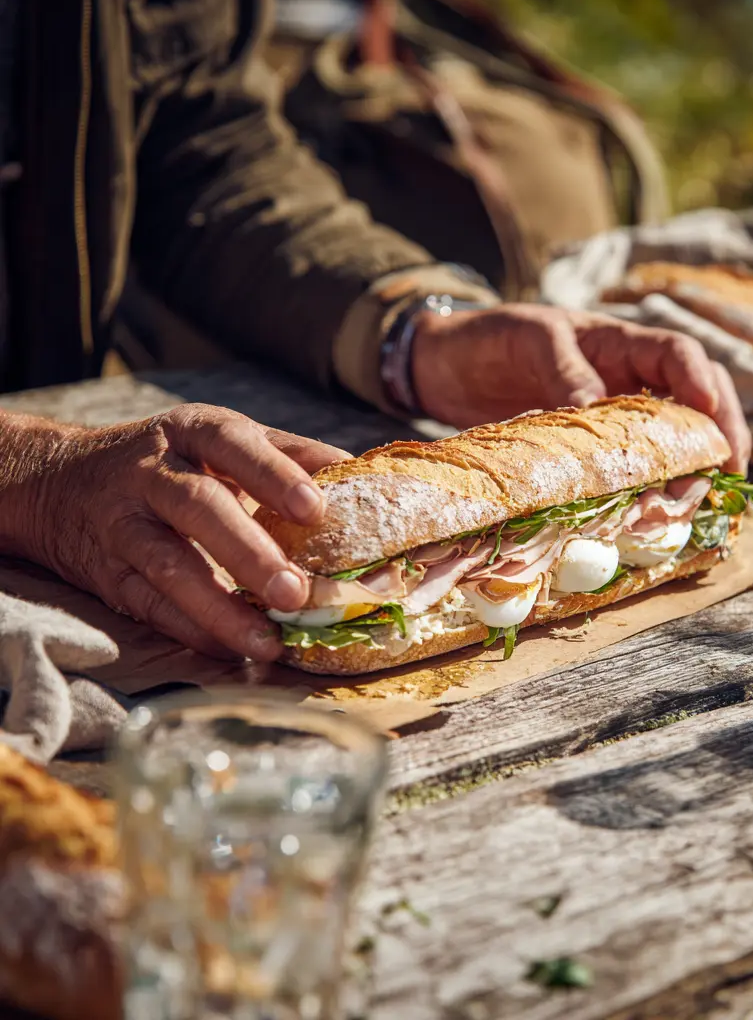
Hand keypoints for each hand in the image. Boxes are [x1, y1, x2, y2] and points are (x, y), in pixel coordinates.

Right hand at [24, 405, 348, 660]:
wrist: (61, 482)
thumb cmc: (174, 461)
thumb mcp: (224, 440)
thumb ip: (290, 455)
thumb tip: (362, 472)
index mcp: (194, 431)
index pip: (234, 443)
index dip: (275, 474)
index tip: (316, 509)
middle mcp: (153, 472)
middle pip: (199, 506)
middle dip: (248, 551)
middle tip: (296, 592)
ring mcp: (125, 523)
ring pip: (168, 564)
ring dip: (219, 607)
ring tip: (266, 640)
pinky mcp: (108, 572)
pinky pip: (148, 604)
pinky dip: (190, 629)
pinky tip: (229, 649)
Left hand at [412, 304, 751, 472]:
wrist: (441, 364)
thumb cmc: (489, 338)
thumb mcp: (529, 342)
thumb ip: (566, 372)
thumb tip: (600, 410)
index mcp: (617, 340)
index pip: (678, 354)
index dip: (703, 385)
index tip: (714, 421)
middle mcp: (625, 378)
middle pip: (695, 398)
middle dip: (721, 432)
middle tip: (731, 474)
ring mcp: (611, 414)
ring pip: (671, 436)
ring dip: (691, 465)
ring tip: (703, 500)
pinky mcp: (590, 448)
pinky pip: (631, 465)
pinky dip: (648, 486)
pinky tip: (656, 511)